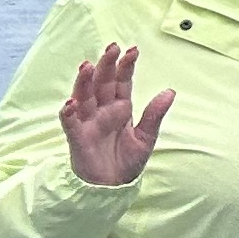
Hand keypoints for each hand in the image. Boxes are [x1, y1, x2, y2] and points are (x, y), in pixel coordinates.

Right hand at [60, 43, 174, 185]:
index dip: (126, 66)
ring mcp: (89, 123)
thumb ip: (154, 115)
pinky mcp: (78, 139)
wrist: (112, 190)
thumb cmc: (126, 163)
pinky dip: (68, 113)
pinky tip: (70, 102)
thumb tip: (170, 91)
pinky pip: (71, 123)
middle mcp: (103, 111)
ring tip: (87, 66)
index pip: (122, 81)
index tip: (133, 50)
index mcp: (120, 108)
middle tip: (111, 47)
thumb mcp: (146, 138)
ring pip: (84, 97)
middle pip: (102, 83)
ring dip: (84, 82)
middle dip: (106, 65)